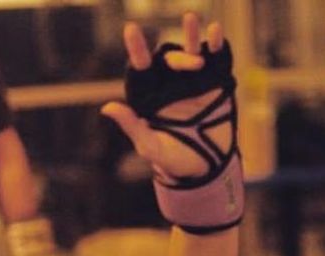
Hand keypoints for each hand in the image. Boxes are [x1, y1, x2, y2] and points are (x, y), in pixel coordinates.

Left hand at [101, 13, 227, 180]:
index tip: (131, 30)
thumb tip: (107, 108)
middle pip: (169, 60)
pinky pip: (215, 60)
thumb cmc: (174, 160)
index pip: (141, 68)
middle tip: (196, 65)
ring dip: (192, 35)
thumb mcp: (152, 147)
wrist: (206, 167)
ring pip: (190, 51)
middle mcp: (171, 84)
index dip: (136, 50)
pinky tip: (216, 31)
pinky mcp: (216, 84)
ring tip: (193, 19)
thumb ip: (133, 128)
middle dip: (180, 57)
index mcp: (152, 95)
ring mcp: (195, 82)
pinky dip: (217, 45)